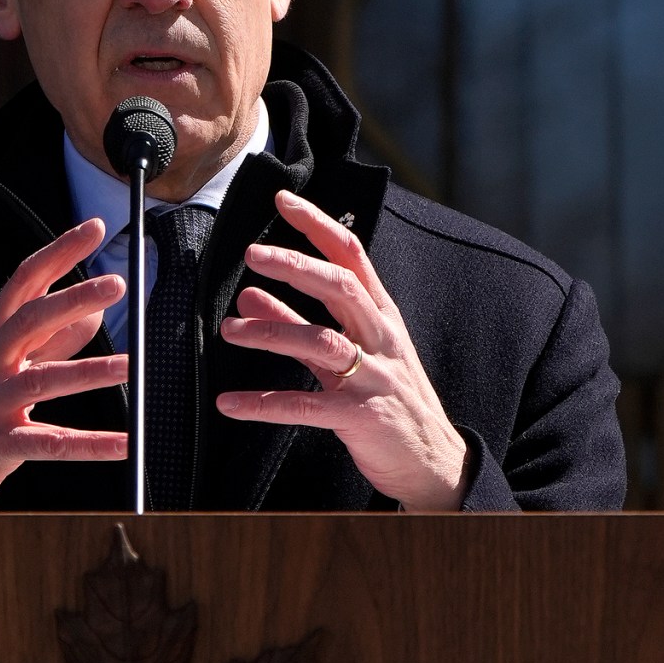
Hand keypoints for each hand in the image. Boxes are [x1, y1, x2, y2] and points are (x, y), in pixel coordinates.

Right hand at [0, 219, 127, 511]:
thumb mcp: (3, 367)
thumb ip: (50, 342)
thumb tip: (92, 314)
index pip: (25, 281)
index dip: (59, 252)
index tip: (94, 228)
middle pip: (31, 320)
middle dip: (74, 299)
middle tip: (116, 285)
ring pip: (43, 381)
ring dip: (90, 372)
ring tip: (132, 364)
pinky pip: (50, 443)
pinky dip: (90, 445)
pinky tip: (123, 445)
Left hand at [216, 189, 469, 509]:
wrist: (433, 462)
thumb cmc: (388, 400)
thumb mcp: (348, 354)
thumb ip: (297, 323)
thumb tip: (249, 296)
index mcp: (381, 316)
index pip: (352, 256)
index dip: (318, 225)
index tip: (284, 201)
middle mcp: (382, 339)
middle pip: (342, 288)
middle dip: (296, 266)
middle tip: (253, 253)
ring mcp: (376, 378)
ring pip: (322, 342)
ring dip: (272, 331)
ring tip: (229, 329)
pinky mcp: (362, 418)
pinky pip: (306, 407)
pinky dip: (264, 403)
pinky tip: (231, 402)